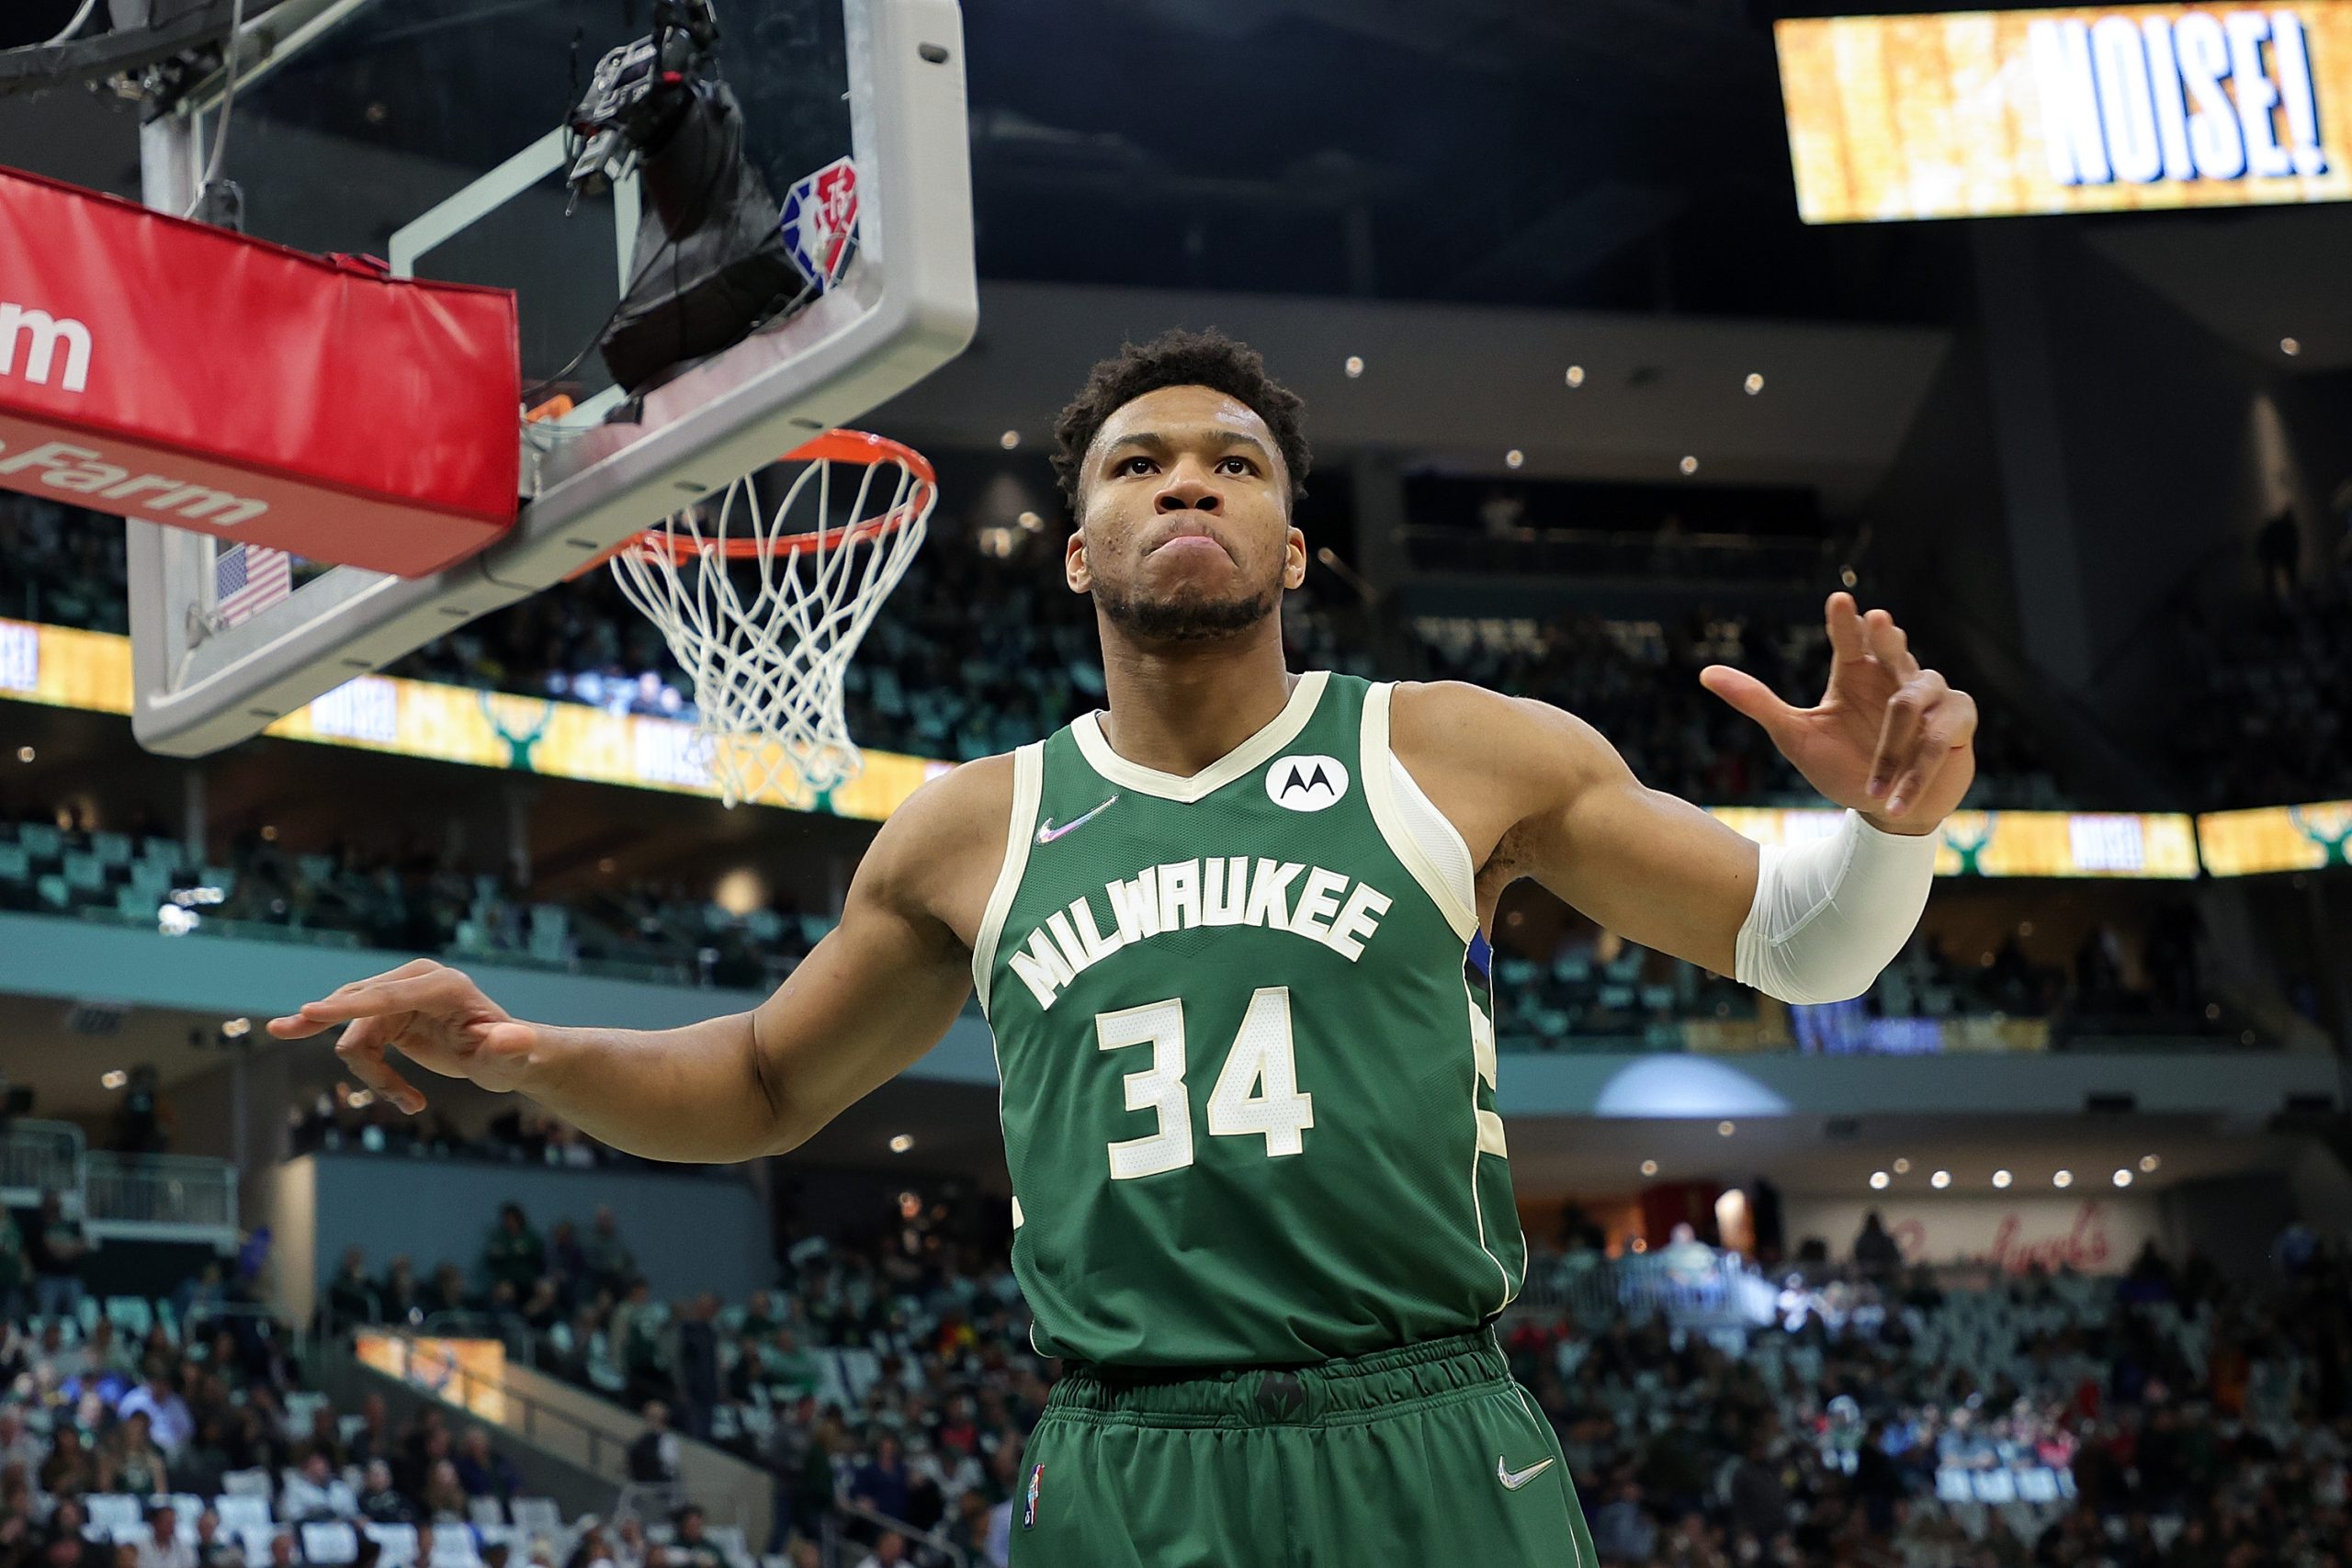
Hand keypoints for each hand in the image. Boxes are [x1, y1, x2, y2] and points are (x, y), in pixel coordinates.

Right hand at [265, 958, 540, 1113]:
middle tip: (339, 1063)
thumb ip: (509, 1048)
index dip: (346, 1007)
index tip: (306, 1012)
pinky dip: (372, 1073)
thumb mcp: (509, 1058)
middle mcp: (414, 980)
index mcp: (441, 984)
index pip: (383, 996)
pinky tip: (404, 1097)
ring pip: (353, 1035)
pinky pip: (357, 1043)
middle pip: (358, 1015)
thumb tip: (514, 1039)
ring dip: (374, 1075)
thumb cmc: (506, 1056)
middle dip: (352, 1050)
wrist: (500, 1054)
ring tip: (413, 1102)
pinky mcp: (385, 1010)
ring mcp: (396, 992)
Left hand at [1698, 592, 1977, 831]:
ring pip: (1914, 701)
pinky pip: (1939, 739)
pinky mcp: (1957, 724)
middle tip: (1879, 620)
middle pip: (1893, 648)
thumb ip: (1757, 703)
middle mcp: (1894, 677)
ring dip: (1892, 745)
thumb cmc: (1841, 766)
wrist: (1884, 810)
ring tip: (1870, 785)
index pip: (1850, 640)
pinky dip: (1916, 770)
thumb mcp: (1794, 736)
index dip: (1845, 621)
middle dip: (1887, 637)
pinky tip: (1891, 798)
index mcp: (1857, 674)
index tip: (1839, 600)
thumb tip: (1704, 674)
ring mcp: (1931, 697)